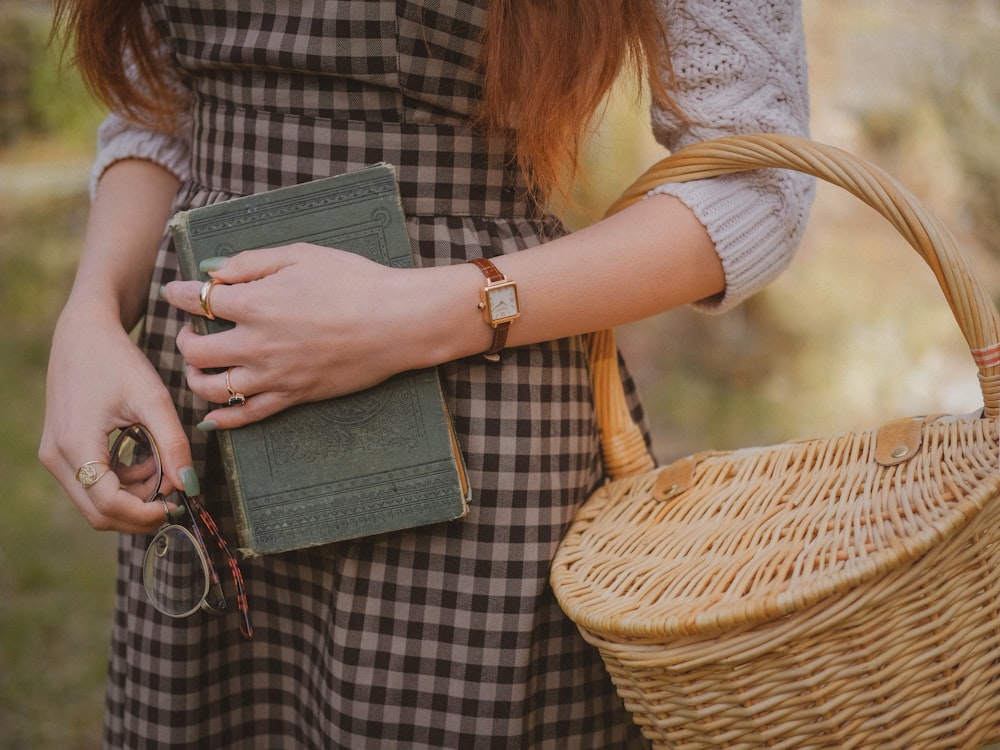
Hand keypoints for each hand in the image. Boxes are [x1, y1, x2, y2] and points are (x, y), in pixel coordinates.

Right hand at [38, 302, 196, 532]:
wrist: (85, 333)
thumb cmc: (119, 361)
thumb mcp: (154, 399)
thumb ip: (173, 444)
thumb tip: (190, 486)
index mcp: (74, 444)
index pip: (108, 504)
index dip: (146, 513)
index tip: (178, 503)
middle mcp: (56, 457)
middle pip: (98, 513)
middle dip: (141, 510)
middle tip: (176, 490)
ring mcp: (55, 456)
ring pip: (96, 502)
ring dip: (135, 494)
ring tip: (163, 463)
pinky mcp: (61, 452)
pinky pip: (93, 484)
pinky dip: (124, 482)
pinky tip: (147, 458)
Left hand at [165, 244, 437, 428]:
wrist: (396, 321)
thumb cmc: (354, 281)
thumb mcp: (300, 256)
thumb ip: (250, 263)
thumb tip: (213, 272)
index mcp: (254, 304)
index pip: (197, 301)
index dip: (179, 294)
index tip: (176, 291)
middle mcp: (256, 345)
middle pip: (196, 351)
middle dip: (185, 338)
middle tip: (192, 329)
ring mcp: (274, 376)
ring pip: (213, 389)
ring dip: (196, 378)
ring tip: (201, 367)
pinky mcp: (294, 396)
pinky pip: (248, 415)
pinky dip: (223, 419)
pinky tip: (213, 415)